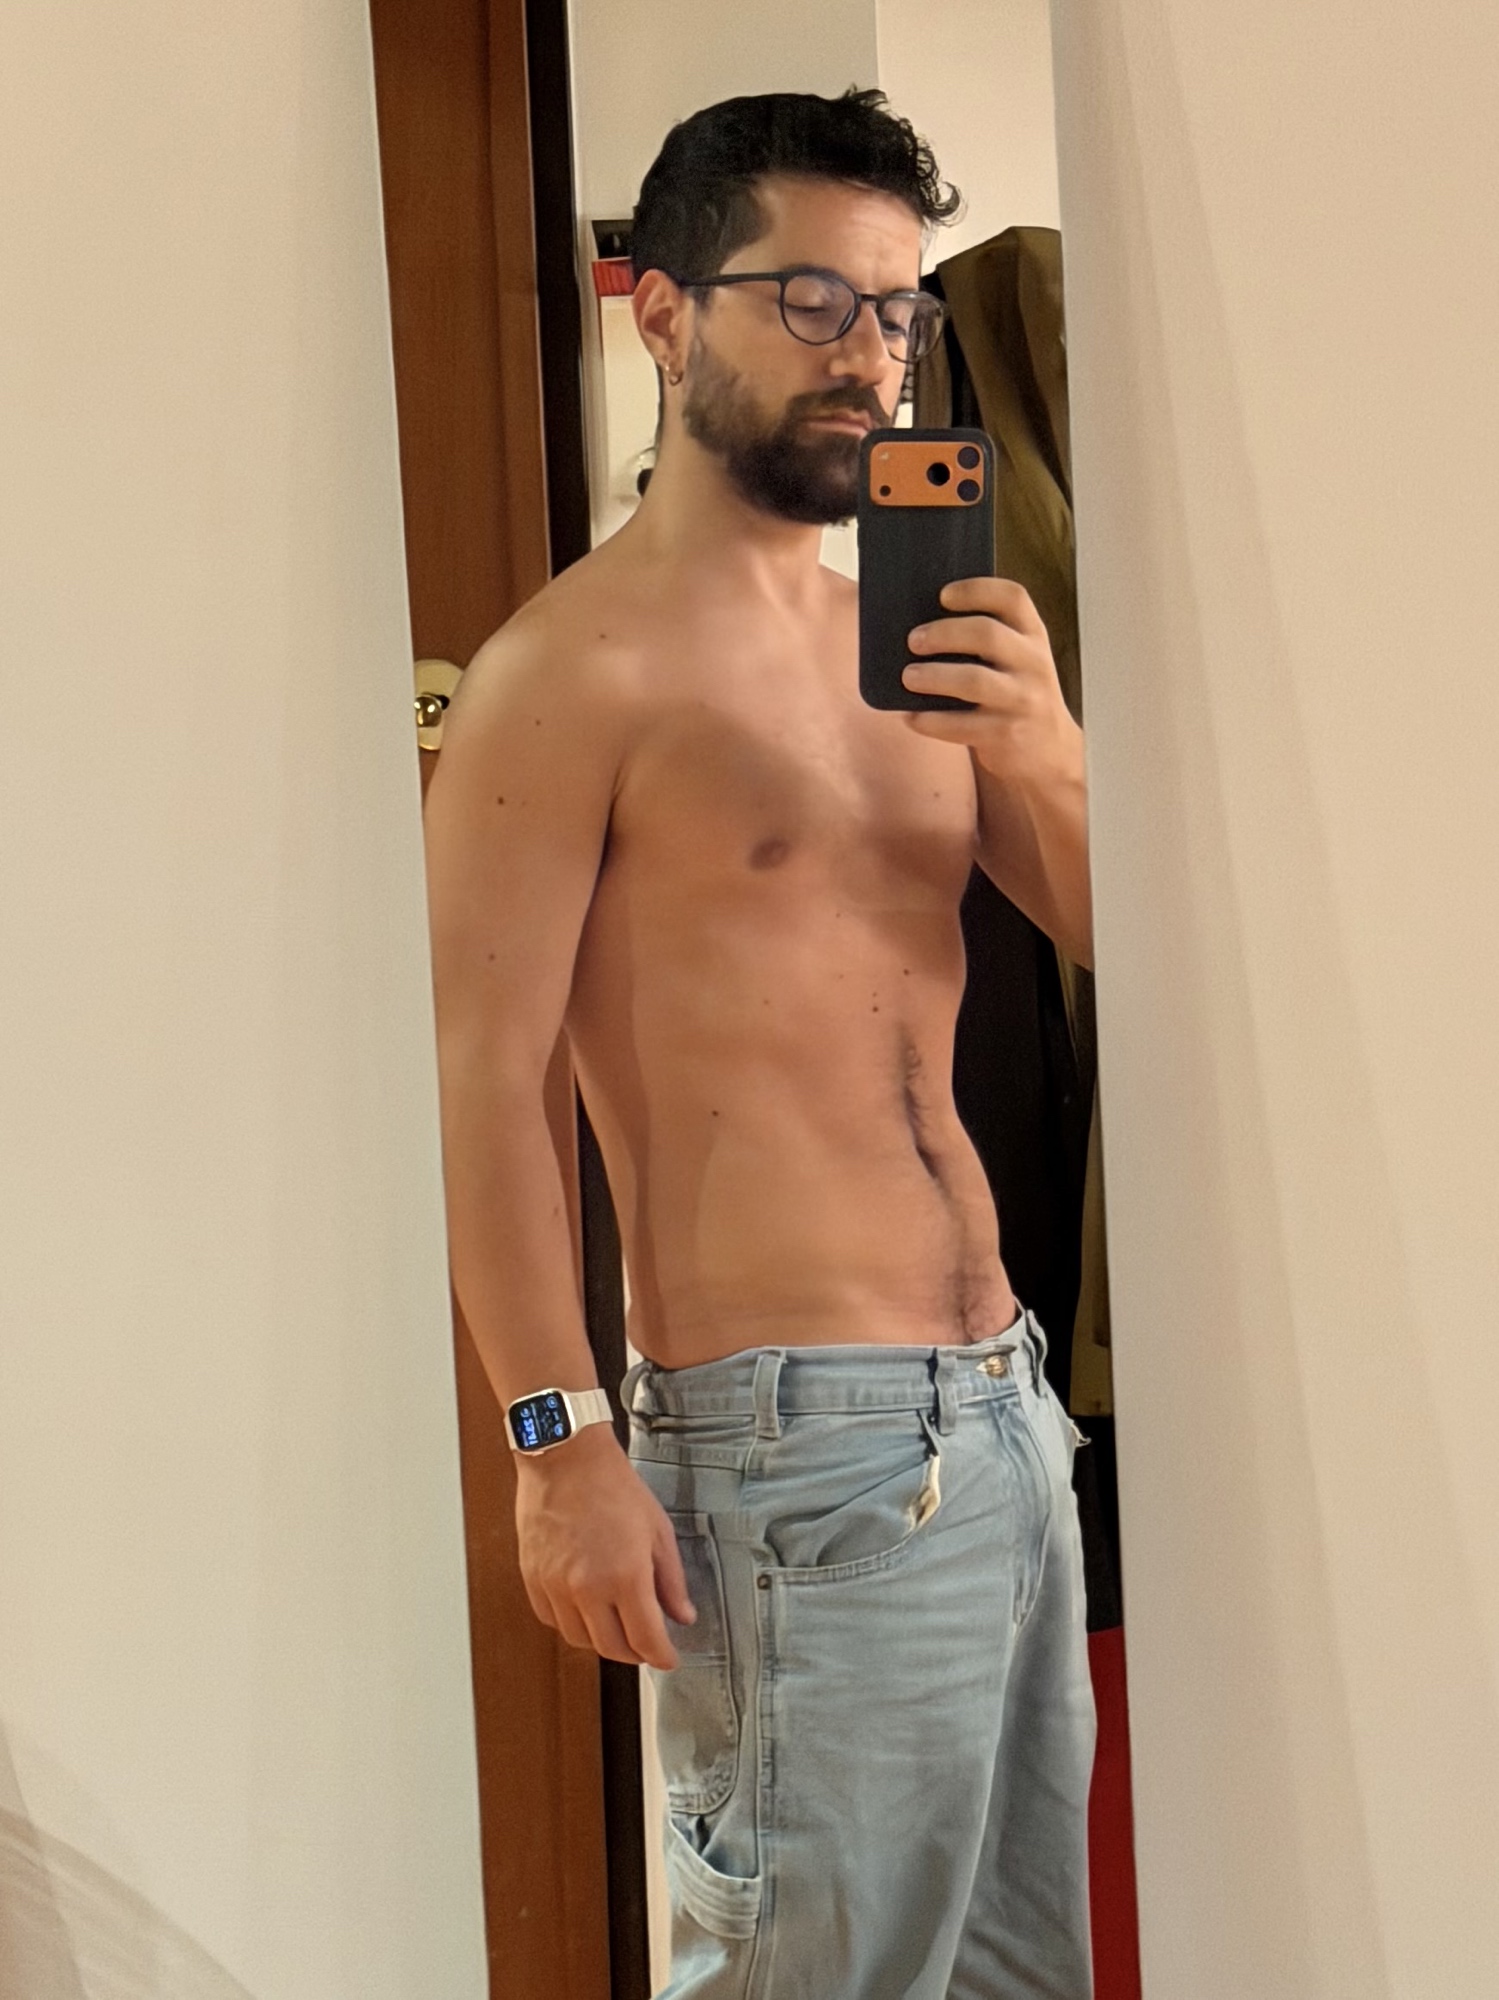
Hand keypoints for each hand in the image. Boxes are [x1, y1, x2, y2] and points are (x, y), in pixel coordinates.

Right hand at [514, 1424, 695, 1669]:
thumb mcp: (657, 1530)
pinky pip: (552, 1620)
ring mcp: (556, 1586)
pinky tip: (585, 1609)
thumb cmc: (612, 1486)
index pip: (646, 1640)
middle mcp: (588, 1588)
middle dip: (635, 1653)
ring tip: (616, 1624)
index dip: (662, 1656)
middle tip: (646, 1643)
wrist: (565, 1459)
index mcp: (625, 1576)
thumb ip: (671, 1580)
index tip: (668, 1659)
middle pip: (613, 1648)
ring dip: (602, 1640)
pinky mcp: (534, 1578)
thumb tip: (683, 1614)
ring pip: (580, 1640)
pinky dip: (571, 1624)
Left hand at [900, 577, 1082, 787]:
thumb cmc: (1017, 694)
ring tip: (908, 677)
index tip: (943, 595)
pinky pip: (960, 725)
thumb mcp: (1018, 660)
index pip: (1012, 598)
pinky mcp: (1005, 735)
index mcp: (1033, 636)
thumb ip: (989, 639)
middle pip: (987, 634)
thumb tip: (921, 626)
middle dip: (943, 633)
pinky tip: (912, 716)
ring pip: (973, 680)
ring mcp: (1022, 701)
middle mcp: (1033, 664)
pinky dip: (930, 721)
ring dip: (933, 676)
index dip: (976, 590)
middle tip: (913, 640)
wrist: (1051, 752)